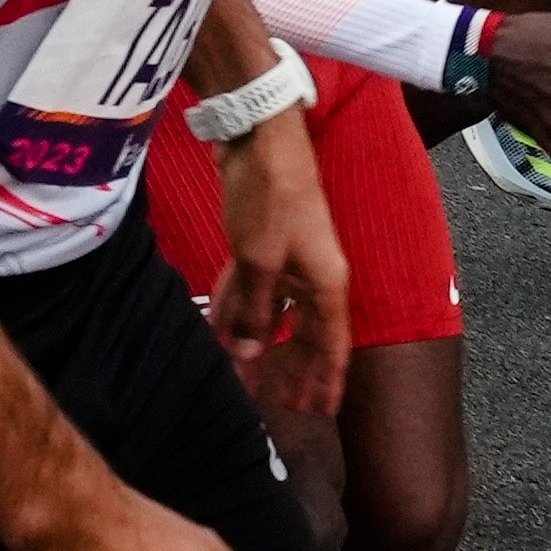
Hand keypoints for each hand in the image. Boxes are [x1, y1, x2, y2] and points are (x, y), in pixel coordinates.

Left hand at [207, 106, 351, 418]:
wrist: (260, 138)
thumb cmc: (271, 199)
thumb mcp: (258, 261)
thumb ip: (254, 310)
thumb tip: (247, 356)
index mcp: (327, 283)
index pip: (333, 344)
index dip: (328, 380)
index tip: (322, 412)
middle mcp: (313, 275)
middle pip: (306, 333)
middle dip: (295, 370)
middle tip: (287, 406)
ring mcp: (287, 258)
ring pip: (273, 312)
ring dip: (257, 343)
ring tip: (245, 378)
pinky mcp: (261, 244)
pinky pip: (251, 288)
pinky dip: (236, 308)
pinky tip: (217, 329)